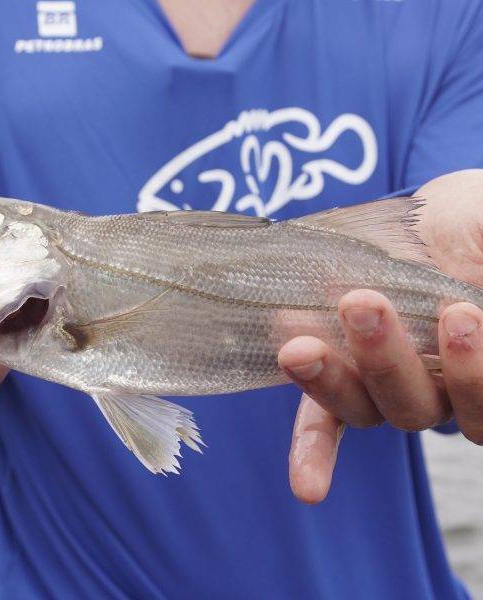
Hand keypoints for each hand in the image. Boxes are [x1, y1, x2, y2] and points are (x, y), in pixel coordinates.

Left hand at [277, 169, 482, 503]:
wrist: (431, 220)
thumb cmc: (474, 227)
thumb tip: (480, 269)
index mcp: (475, 366)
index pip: (482, 403)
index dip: (478, 375)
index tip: (466, 317)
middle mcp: (438, 387)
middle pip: (417, 405)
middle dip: (388, 359)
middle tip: (363, 304)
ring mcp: (385, 384)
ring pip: (366, 407)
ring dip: (333, 379)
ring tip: (301, 345)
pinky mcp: (341, 372)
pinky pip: (326, 424)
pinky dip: (315, 449)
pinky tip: (309, 488)